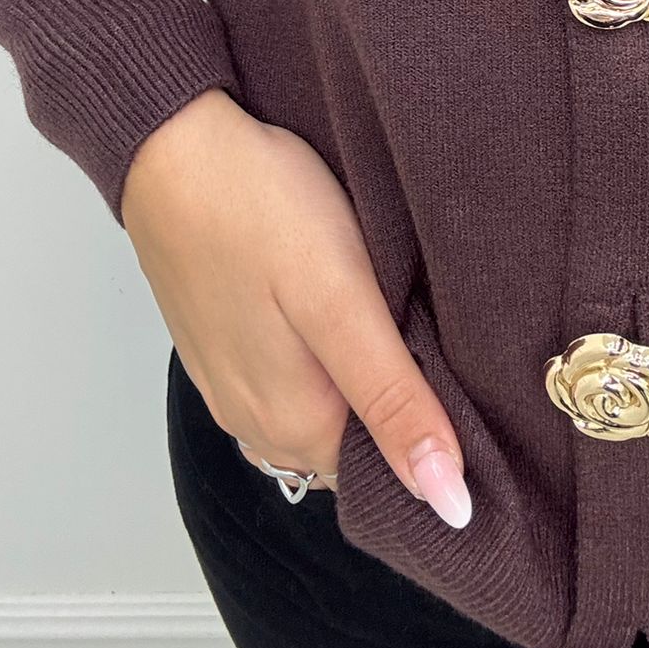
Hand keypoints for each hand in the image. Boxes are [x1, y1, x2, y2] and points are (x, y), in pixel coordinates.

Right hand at [120, 86, 470, 526]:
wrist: (168, 142)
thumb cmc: (258, 209)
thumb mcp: (343, 303)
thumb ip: (394, 402)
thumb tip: (450, 505)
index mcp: (294, 426)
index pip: (388, 476)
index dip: (439, 445)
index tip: (480, 400)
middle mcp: (255, 422)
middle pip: (353, 447)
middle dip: (402, 414)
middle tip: (450, 347)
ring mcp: (230, 381)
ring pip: (321, 410)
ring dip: (363, 384)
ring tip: (404, 324)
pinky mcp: (221, 340)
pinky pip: (288, 376)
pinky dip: (325, 359)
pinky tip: (347, 311)